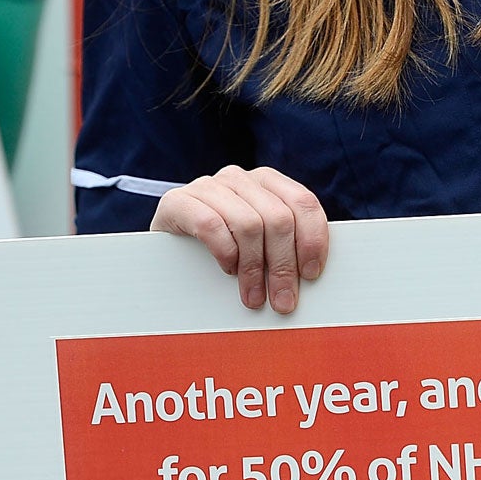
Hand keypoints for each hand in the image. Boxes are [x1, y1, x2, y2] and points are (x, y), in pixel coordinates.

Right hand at [151, 167, 329, 313]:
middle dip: (284, 266)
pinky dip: (225, 253)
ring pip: (248, 224)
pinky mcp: (178, 201)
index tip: (311, 275)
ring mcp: (208, 186)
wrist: (167, 252)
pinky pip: (211, 225)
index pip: (303, 203)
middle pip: (278, 219)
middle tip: (283, 301)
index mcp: (267, 182)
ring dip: (255, 268)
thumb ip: (286, 248)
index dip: (313, 240)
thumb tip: (312, 278)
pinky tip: (227, 270)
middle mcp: (240, 178)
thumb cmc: (224, 252)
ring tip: (253, 297)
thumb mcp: (261, 245)